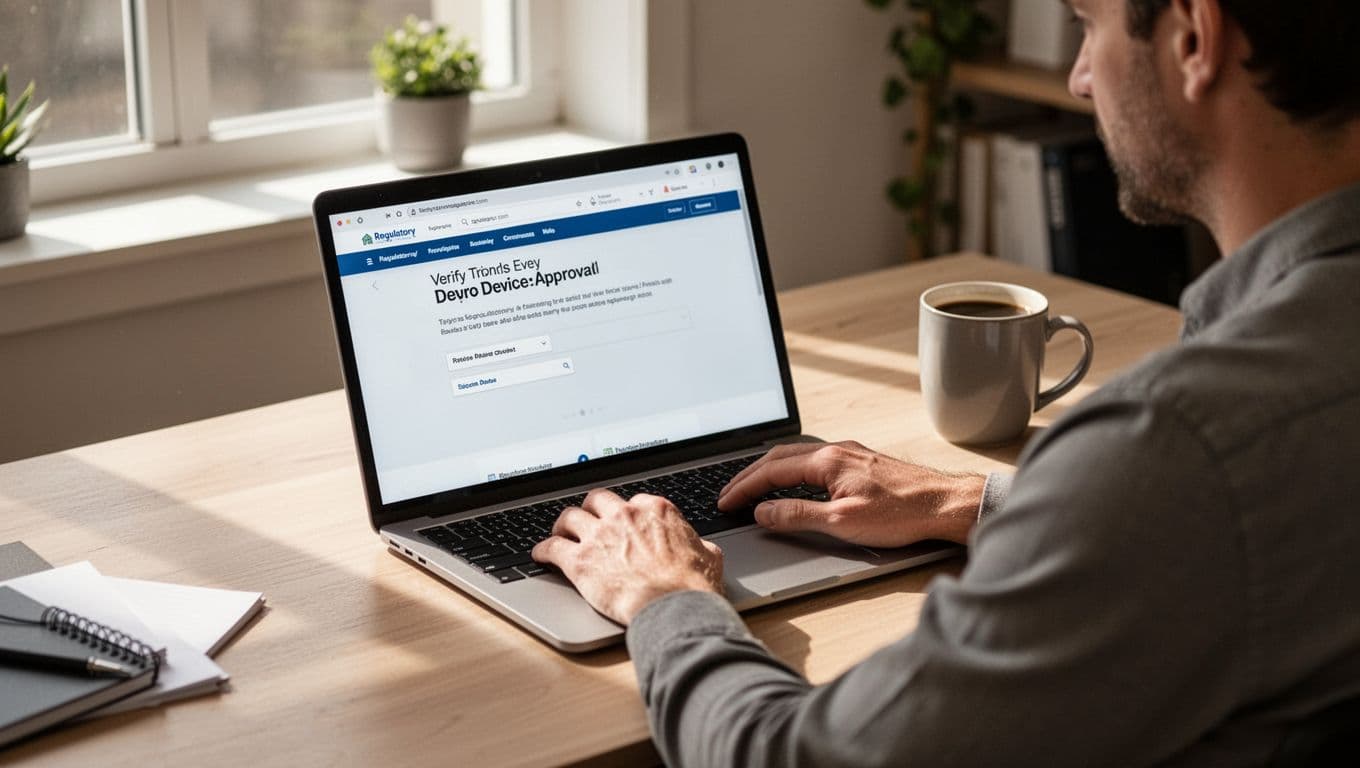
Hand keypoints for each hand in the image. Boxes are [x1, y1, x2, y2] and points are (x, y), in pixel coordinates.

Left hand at [531, 489, 723, 625]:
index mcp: (654, 510)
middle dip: (590, 509)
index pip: (631, 502)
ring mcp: (599, 536)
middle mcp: (623, 515)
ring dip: (563, 525)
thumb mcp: (708, 555)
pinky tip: (540, 555)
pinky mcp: (579, 561)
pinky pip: (551, 547)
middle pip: (596, 500)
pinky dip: (543, 550)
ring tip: (560, 533)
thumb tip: (702, 548)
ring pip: (569, 517)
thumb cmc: (692, 585)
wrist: (673, 607)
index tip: (621, 523)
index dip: (624, 514)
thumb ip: (699, 545)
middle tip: (587, 519)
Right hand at [717, 441, 984, 546]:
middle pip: (779, 457)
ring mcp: (850, 454)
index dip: (744, 487)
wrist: (944, 504)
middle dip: (749, 475)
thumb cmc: (901, 514)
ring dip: (769, 470)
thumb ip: (797, 515)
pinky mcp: (861, 462)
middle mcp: (836, 450)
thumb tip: (763, 512)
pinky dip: (791, 470)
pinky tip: (793, 482)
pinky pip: (814, 460)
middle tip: (729, 494)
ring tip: (751, 487)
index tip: (726, 501)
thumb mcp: (842, 522)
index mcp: (827, 461)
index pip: (771, 470)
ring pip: (797, 456)